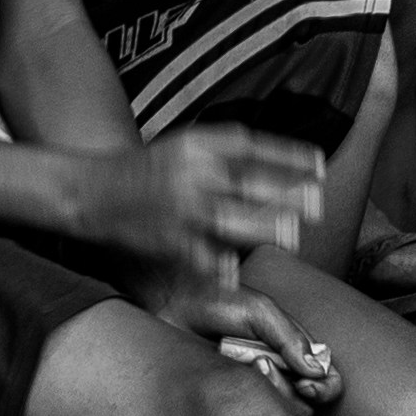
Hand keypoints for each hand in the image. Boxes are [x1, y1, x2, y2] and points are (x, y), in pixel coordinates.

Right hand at [100, 122, 325, 272]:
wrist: (94, 190)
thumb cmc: (150, 169)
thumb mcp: (186, 146)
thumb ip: (227, 153)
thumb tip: (284, 166)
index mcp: (198, 144)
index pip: (253, 147)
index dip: (291, 156)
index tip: (321, 165)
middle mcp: (191, 172)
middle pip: (248, 183)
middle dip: (287, 195)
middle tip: (316, 205)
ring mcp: (180, 207)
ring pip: (230, 220)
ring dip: (264, 228)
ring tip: (290, 234)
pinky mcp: (168, 238)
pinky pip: (202, 255)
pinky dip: (220, 264)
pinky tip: (235, 270)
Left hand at [157, 262, 343, 405]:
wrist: (168, 305)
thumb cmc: (212, 301)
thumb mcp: (258, 310)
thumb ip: (290, 337)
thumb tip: (318, 369)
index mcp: (291, 350)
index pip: (327, 379)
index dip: (325, 386)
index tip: (308, 382)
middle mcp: (277, 374)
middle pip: (306, 403)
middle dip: (287, 387)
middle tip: (263, 364)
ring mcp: (252, 391)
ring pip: (279, 414)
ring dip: (263, 388)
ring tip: (239, 362)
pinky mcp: (227, 404)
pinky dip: (243, 398)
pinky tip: (226, 377)